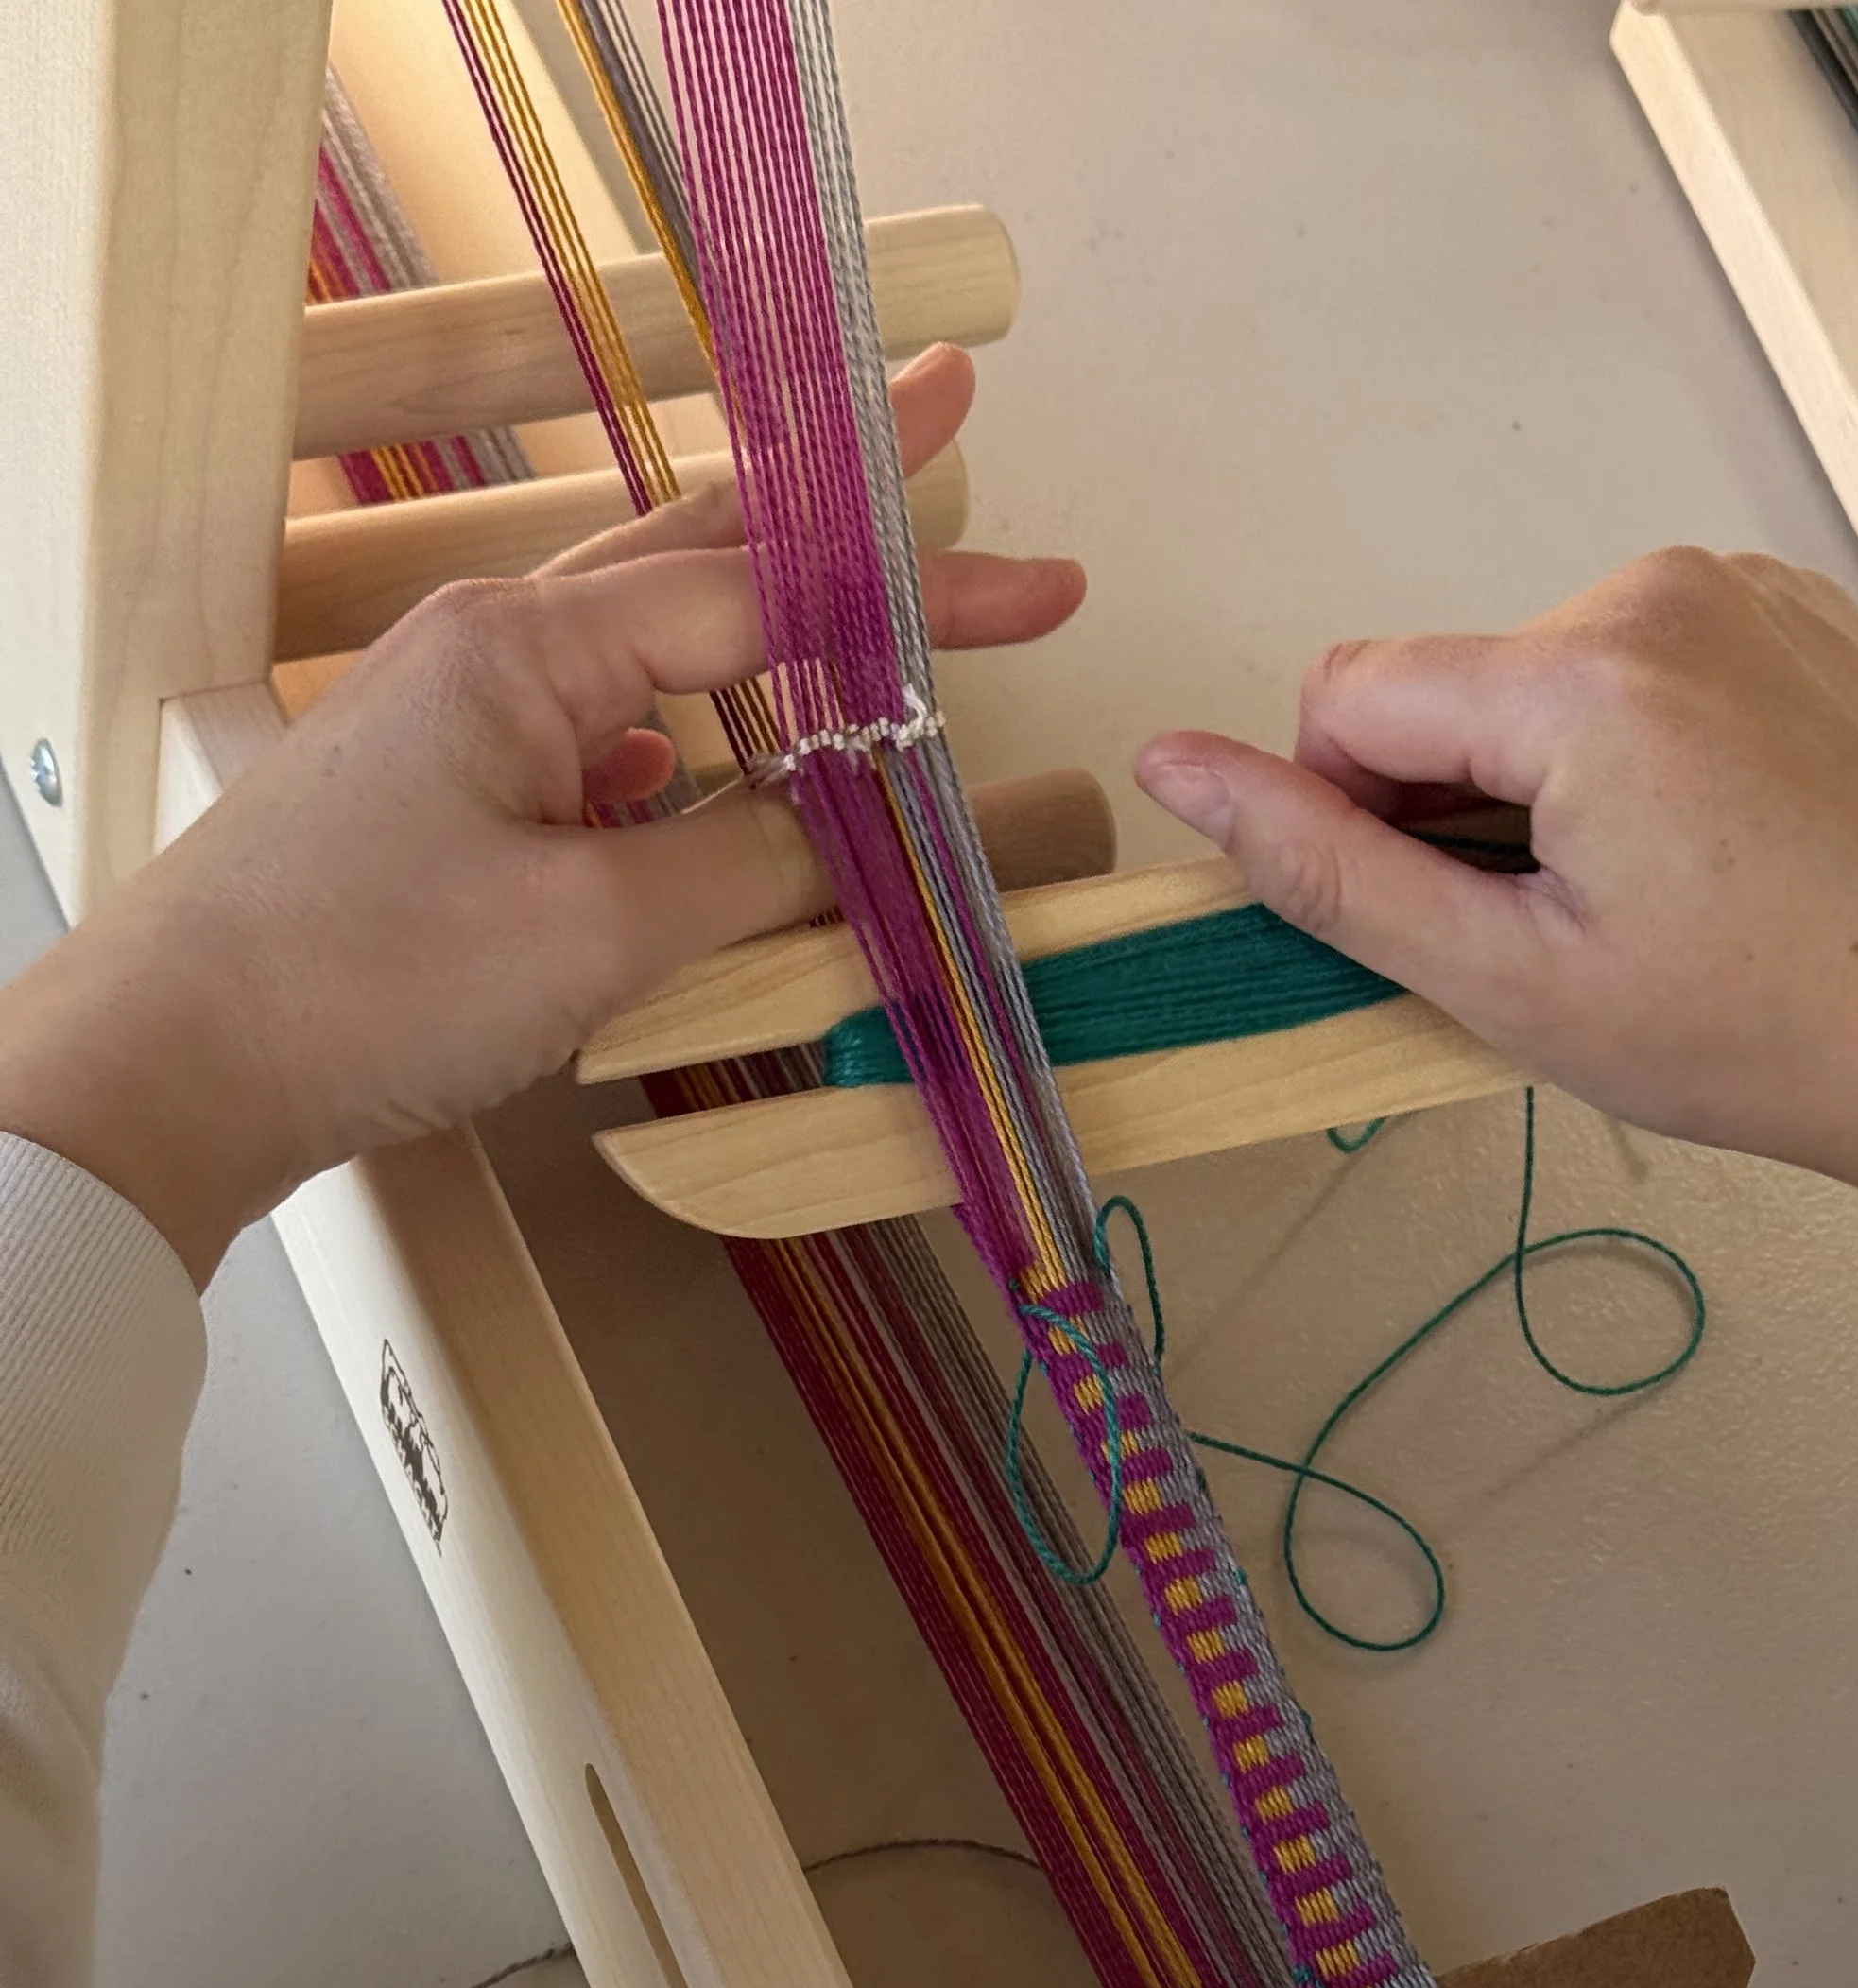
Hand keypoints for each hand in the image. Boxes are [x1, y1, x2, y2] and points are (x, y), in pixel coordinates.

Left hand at [0, 344, 1082, 1283]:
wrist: (176, 1068)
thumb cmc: (366, 985)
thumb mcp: (597, 932)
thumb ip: (751, 863)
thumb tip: (866, 827)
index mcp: (533, 650)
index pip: (767, 596)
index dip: (919, 597)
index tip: (1045, 589)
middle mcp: (494, 652)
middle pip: (708, 551)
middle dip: (846, 509)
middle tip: (956, 413)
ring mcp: (460, 718)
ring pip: (653, 640)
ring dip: (770, 614)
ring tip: (873, 592)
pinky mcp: (442, 799)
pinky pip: (599, 734)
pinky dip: (686, 733)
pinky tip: (713, 772)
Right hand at [1137, 549, 1857, 1302]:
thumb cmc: (1756, 1035)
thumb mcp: (1510, 982)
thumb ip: (1326, 870)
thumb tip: (1172, 766)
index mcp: (1578, 680)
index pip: (1348, 694)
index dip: (1351, 816)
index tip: (1447, 915)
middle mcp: (1657, 591)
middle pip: (1452, 682)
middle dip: (1465, 800)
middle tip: (1570, 930)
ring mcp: (1742, 588)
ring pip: (1545, 675)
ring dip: (1553, 776)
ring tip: (1658, 891)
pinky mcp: (1803, 608)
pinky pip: (1647, 658)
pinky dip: (1642, 744)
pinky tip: (1719, 841)